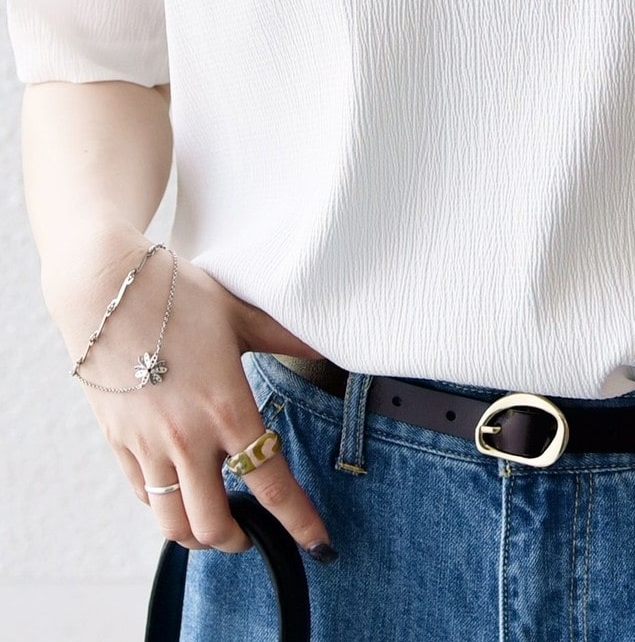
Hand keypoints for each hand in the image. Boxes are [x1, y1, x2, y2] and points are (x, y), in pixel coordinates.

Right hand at [48, 228, 333, 558]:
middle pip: (212, 525)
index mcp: (227, 408)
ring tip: (216, 522)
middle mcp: (187, 437)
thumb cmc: (177, 295)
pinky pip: (143, 495)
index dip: (298, 521)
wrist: (105, 288)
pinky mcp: (118, 442)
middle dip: (238, 540)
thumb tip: (331, 343)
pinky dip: (165, 505)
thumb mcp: (241, 314)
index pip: (270, 484)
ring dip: (198, 535)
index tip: (318, 543)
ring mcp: (147, 444)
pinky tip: (181, 488)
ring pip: (172, 523)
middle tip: (254, 533)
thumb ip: (287, 338)